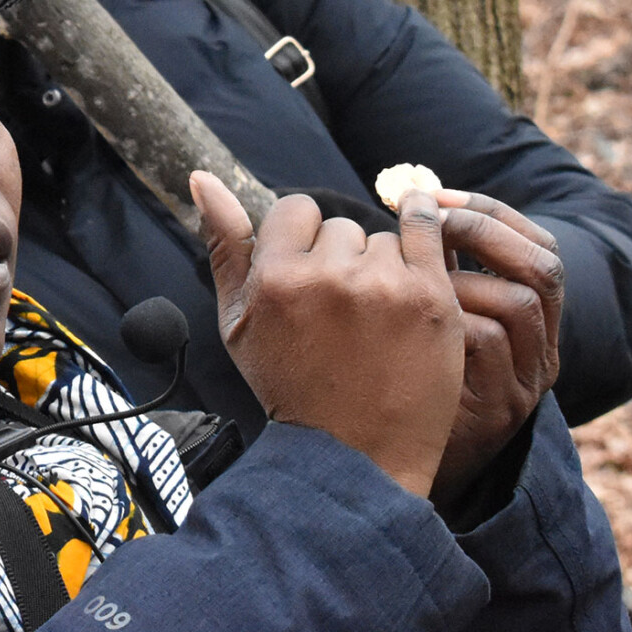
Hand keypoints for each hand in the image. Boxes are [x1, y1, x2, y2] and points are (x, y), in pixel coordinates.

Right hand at [194, 171, 465, 497]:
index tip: (310, 274)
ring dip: (383, 265)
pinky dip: (424, 224)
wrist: (355, 453)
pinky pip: (427, 229)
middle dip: (342, 258)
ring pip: (382, 238)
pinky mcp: (431, 297)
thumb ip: (224, 247)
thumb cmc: (290, 386)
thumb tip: (201, 177)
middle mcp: (327, 277)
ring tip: (379, 317)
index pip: (295, 210)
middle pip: (340, 227)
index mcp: (274, 280)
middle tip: (345, 311)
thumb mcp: (238, 323)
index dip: (302, 240)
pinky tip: (421, 223)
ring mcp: (383, 286)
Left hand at [425, 191, 564, 506]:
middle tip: (430, 221)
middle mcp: (543, 347)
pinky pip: (486, 343)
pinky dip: (445, 319)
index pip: (540, 244)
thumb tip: (404, 200)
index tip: (435, 195)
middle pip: (544, 267)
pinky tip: (405, 322)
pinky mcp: (499, 408)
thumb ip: (432, 268)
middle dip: (484, 231)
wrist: (401, 466)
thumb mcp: (431, 317)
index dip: (491, 211)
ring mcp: (527, 380)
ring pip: (519, 301)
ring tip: (414, 277)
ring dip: (461, 277)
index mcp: (533, 318)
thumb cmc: (408, 378)